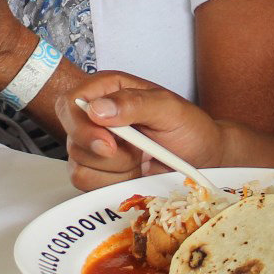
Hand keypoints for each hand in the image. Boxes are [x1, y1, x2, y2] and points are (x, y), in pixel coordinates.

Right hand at [63, 71, 224, 191]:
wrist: (202, 159)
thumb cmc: (188, 127)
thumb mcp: (169, 108)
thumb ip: (134, 103)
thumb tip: (97, 108)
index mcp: (108, 89)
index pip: (71, 103)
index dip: (82, 127)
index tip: (108, 144)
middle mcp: (95, 116)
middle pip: (73, 140)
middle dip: (109, 154)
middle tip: (139, 150)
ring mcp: (94, 145)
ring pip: (79, 166)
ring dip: (115, 169)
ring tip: (140, 159)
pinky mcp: (98, 171)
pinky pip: (88, 184)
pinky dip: (114, 183)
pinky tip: (134, 172)